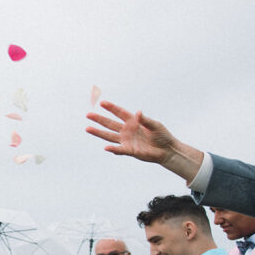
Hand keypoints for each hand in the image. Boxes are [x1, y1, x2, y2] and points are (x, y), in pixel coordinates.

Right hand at [86, 101, 203, 179]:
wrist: (166, 150)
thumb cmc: (162, 136)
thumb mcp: (155, 125)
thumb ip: (145, 120)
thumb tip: (138, 113)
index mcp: (133, 121)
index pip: (120, 113)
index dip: (111, 108)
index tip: (102, 103)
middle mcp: (127, 130)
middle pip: (110, 124)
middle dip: (99, 119)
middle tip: (88, 114)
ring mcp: (126, 141)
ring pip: (109, 136)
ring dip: (99, 133)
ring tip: (88, 128)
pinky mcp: (130, 150)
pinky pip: (119, 149)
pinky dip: (113, 149)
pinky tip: (106, 147)